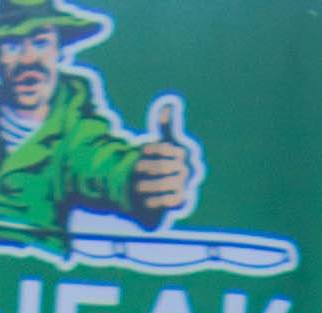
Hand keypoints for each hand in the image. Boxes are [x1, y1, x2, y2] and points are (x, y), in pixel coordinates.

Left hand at [130, 90, 197, 215]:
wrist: (171, 187)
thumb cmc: (167, 161)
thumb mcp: (166, 142)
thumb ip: (166, 125)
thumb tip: (168, 102)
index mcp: (183, 152)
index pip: (167, 148)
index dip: (154, 148)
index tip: (142, 150)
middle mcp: (187, 168)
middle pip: (165, 166)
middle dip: (149, 167)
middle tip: (134, 169)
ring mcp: (185, 185)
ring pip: (166, 183)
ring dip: (150, 185)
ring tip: (136, 187)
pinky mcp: (181, 201)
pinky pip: (169, 200)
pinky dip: (156, 200)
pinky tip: (144, 200)